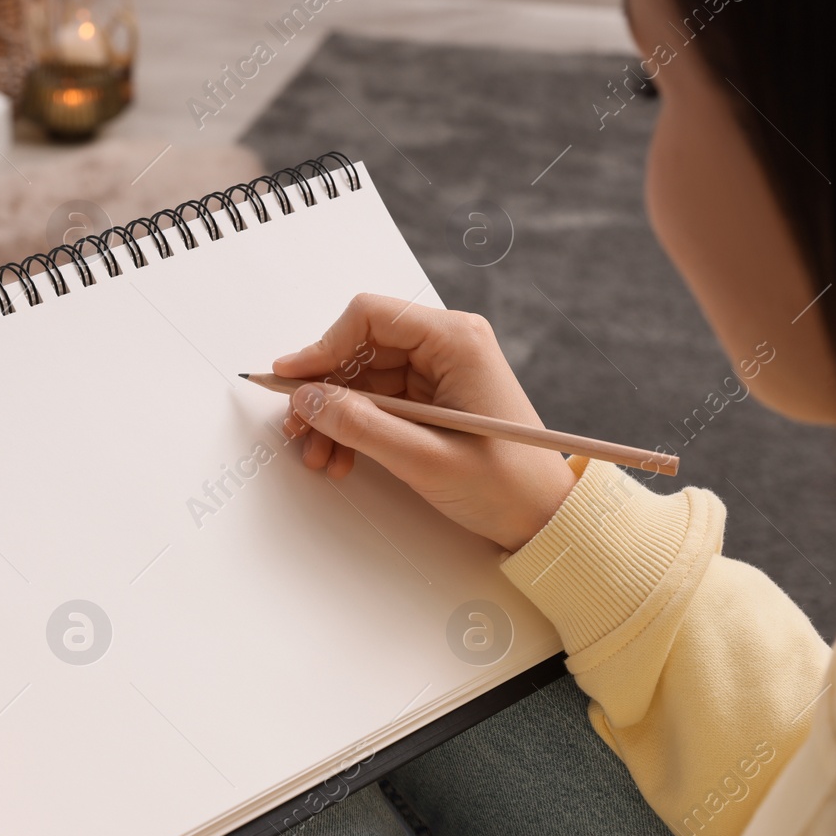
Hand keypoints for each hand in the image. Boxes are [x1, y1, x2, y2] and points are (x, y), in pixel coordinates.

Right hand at [275, 294, 578, 551]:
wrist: (545, 518)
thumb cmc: (508, 485)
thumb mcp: (425, 459)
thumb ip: (361, 425)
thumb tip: (308, 399)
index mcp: (456, 341)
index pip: (369, 317)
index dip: (322, 345)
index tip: (290, 379)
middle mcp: (447, 346)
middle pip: (360, 348)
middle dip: (325, 391)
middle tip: (298, 426)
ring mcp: (440, 372)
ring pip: (363, 378)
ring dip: (334, 415)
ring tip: (320, 453)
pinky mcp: (433, 399)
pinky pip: (378, 401)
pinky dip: (354, 426)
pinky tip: (341, 455)